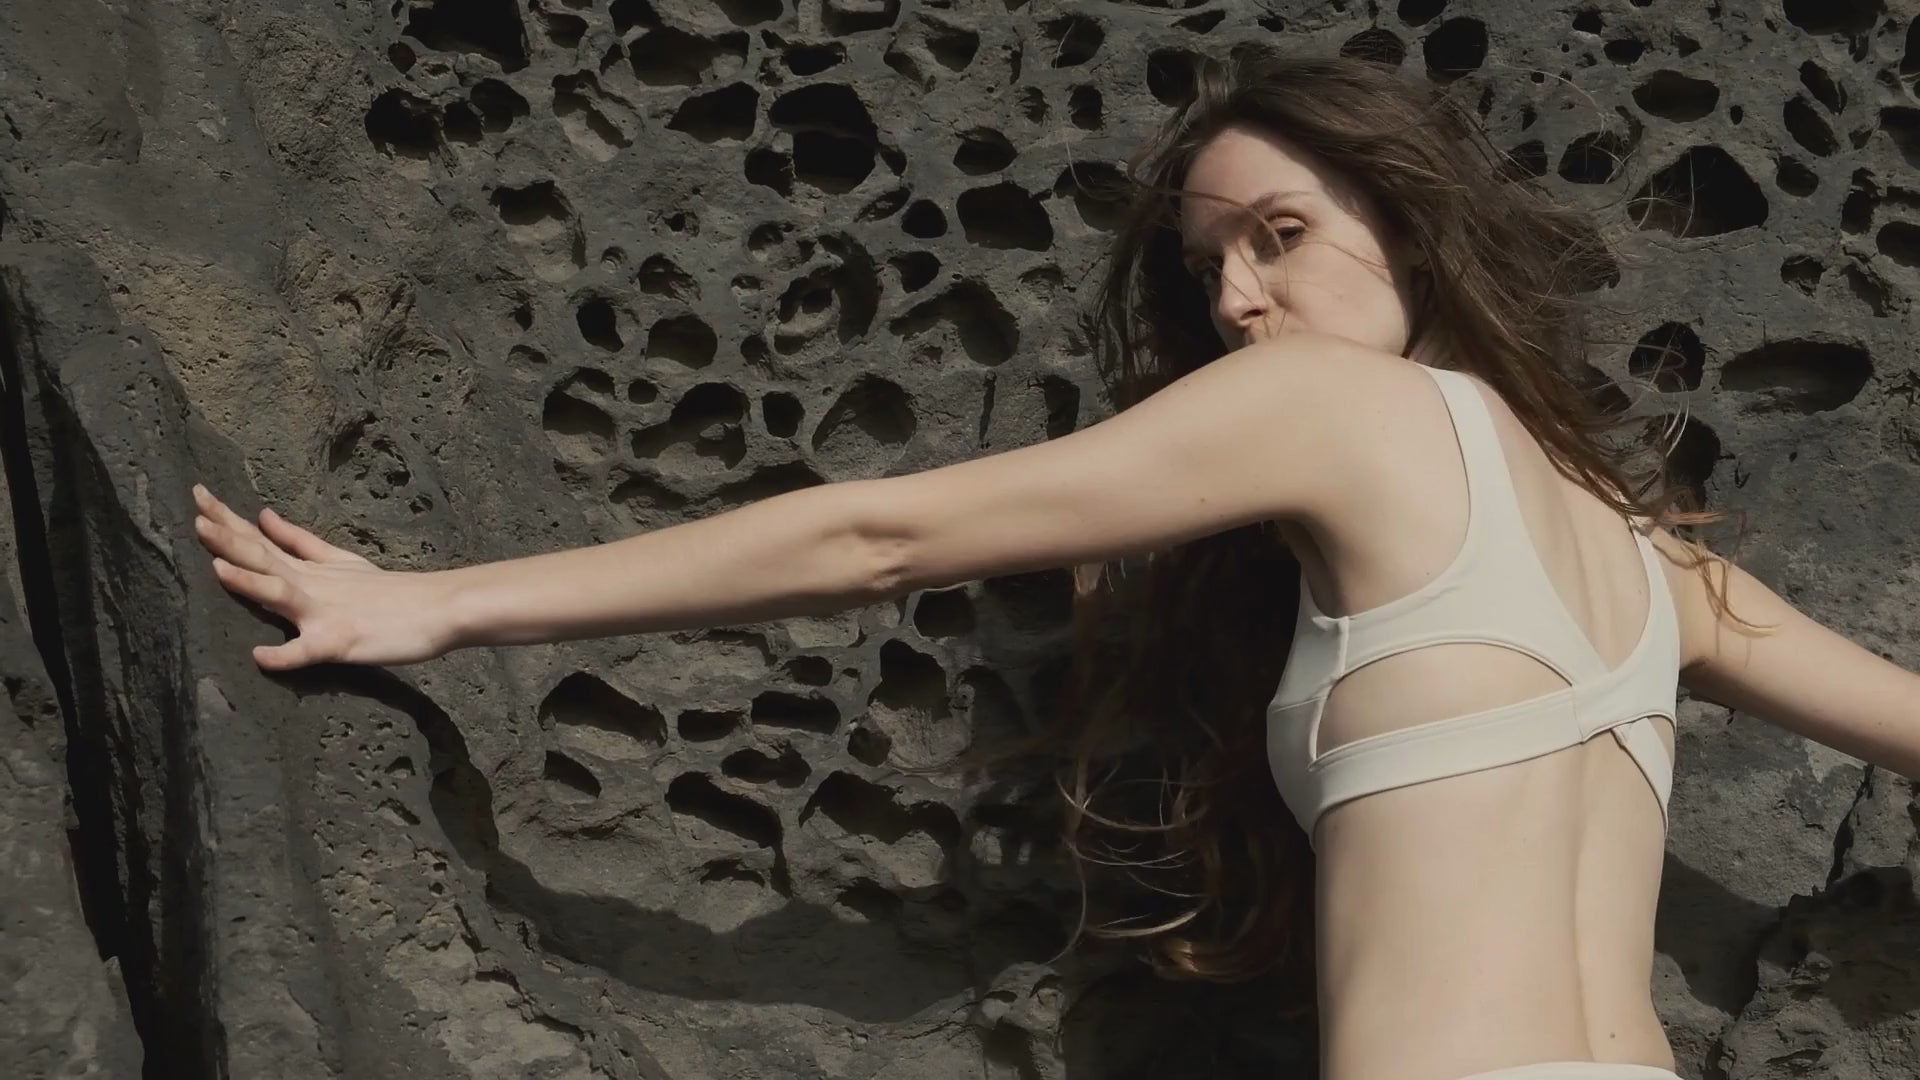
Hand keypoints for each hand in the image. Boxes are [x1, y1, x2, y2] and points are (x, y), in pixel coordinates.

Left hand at [191, 485, 459, 669]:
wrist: (438, 609)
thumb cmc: (390, 591)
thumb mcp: (340, 561)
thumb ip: (299, 542)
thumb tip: (262, 516)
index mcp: (308, 569)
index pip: (260, 539)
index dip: (227, 518)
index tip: (197, 494)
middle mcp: (312, 585)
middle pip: (263, 558)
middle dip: (227, 538)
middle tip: (196, 513)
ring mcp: (326, 612)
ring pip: (282, 594)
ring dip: (250, 582)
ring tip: (218, 567)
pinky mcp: (341, 641)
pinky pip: (309, 651)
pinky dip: (285, 654)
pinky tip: (260, 656)